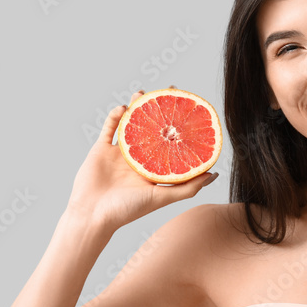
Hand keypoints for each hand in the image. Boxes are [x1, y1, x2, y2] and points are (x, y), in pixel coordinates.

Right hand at [66, 89, 219, 231]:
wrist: (92, 216)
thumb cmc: (128, 210)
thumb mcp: (162, 198)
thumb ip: (188, 187)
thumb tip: (214, 174)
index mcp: (153, 168)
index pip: (171, 142)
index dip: (179, 126)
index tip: (189, 108)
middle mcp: (138, 159)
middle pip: (152, 128)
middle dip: (160, 109)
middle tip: (170, 91)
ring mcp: (119, 153)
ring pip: (130, 123)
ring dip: (136, 106)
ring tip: (143, 93)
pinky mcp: (101, 150)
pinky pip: (109, 128)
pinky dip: (115, 116)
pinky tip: (124, 107)